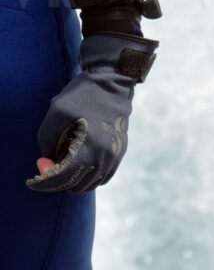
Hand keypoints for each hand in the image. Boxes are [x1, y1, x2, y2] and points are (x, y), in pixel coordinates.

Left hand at [26, 33, 157, 192]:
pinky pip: (102, 178)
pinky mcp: (120, 153)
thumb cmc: (80, 97)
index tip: (36, 172)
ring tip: (66, 159)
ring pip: (89, 184)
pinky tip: (81, 161)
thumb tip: (50, 163)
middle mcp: (102, 158)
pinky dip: (89, 176)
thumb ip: (47, 144)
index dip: (43, 180)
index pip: (60, 180)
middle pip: (74, 186)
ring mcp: (113, 156)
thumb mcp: (55, 114)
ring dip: (74, 179)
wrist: (111, 84)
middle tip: (51, 160)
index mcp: (85, 149)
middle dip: (58, 179)